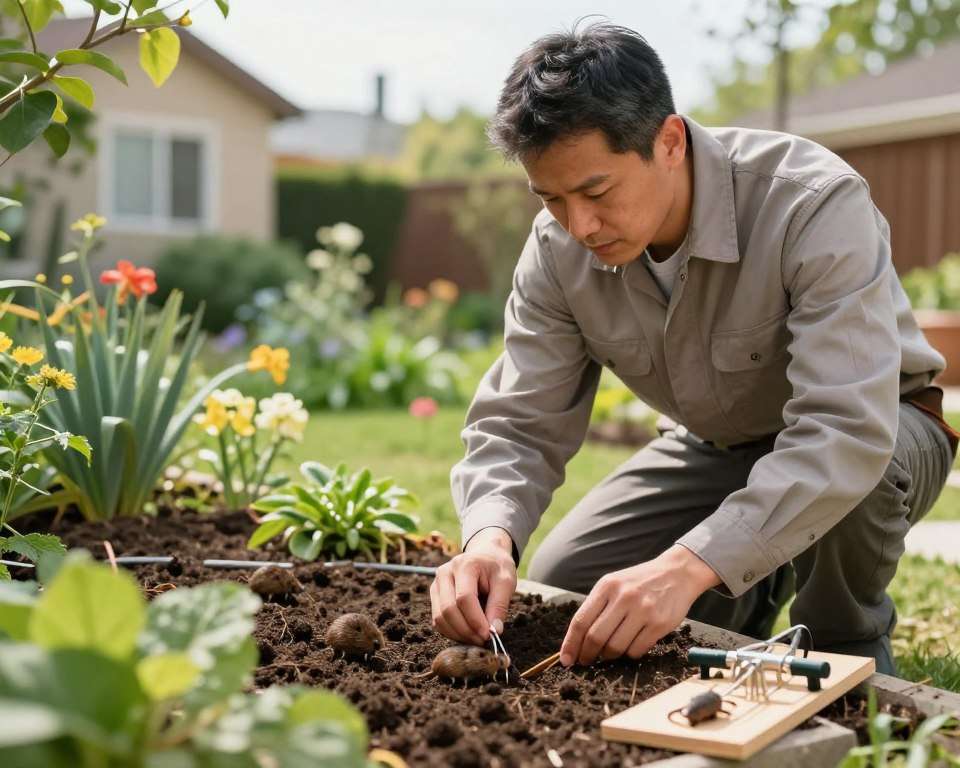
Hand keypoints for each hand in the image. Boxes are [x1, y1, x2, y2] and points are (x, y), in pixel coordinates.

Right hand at [429, 527, 516, 645]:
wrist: (486, 554)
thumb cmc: (497, 567)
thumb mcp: (506, 581)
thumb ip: (500, 605)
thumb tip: (494, 631)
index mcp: (464, 565)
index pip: (464, 598)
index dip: (475, 620)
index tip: (489, 635)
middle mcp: (445, 573)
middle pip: (448, 610)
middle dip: (466, 630)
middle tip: (483, 640)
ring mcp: (436, 584)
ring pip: (439, 617)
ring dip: (458, 634)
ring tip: (477, 638)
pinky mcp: (434, 595)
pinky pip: (437, 620)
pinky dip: (451, 631)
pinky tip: (467, 633)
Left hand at [559, 545, 720, 666]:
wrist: (677, 573)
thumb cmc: (639, 582)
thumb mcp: (614, 584)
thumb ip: (597, 607)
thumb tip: (577, 640)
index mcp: (606, 586)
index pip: (581, 621)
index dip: (570, 644)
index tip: (565, 660)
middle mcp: (623, 597)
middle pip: (595, 637)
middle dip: (587, 655)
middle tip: (586, 662)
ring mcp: (642, 610)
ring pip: (615, 647)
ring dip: (609, 656)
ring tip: (609, 653)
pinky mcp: (659, 624)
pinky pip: (636, 650)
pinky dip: (629, 655)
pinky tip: (629, 648)